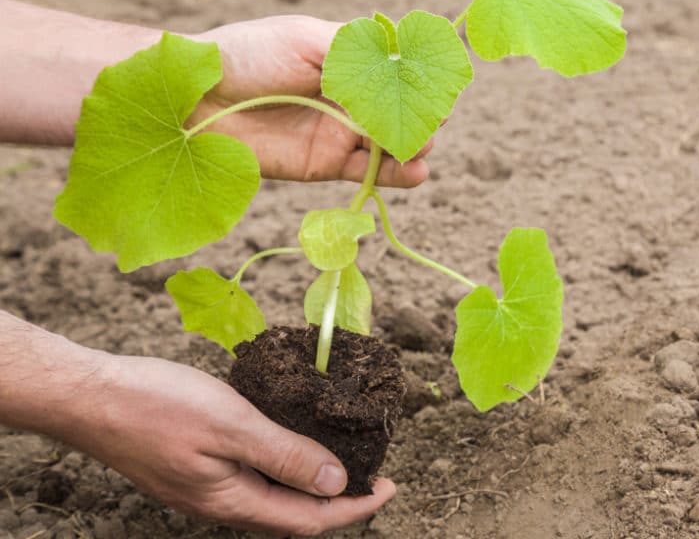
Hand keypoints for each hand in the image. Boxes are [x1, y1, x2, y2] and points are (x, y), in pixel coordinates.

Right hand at [68, 353, 395, 535]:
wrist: (91, 396)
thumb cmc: (157, 406)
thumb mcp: (232, 425)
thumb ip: (285, 456)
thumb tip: (336, 483)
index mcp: (233, 501)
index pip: (309, 518)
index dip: (354, 506)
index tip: (390, 485)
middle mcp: (221, 502)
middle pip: (293, 512)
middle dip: (338, 497)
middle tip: (373, 470)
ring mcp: (205, 486)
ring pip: (272, 493)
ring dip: (310, 479)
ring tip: (342, 453)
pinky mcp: (195, 465)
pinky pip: (252, 474)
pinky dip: (282, 461)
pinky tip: (290, 437)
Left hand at [188, 15, 431, 184]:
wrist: (194, 97)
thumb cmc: (248, 53)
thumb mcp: (306, 38)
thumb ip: (356, 52)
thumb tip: (404, 63)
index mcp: (347, 60)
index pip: (397, 69)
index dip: (420, 78)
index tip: (438, 85)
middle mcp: (349, 97)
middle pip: (400, 108)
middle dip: (420, 115)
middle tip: (430, 121)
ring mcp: (340, 131)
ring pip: (391, 142)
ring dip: (414, 145)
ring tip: (421, 146)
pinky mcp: (325, 164)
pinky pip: (370, 172)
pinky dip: (397, 174)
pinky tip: (417, 171)